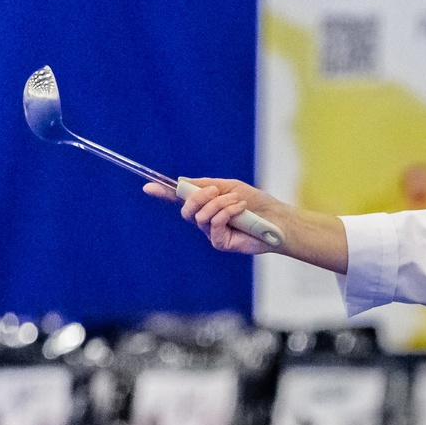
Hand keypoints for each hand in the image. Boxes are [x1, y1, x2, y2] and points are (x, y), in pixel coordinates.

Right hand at [145, 176, 276, 254]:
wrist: (277, 218)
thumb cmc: (257, 203)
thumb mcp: (229, 187)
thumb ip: (206, 185)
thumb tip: (181, 182)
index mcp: (207, 205)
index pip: (181, 200)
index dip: (164, 194)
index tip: (148, 186)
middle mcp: (206, 221)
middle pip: (186, 210)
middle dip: (198, 197)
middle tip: (214, 191)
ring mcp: (212, 233)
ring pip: (200, 216)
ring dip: (219, 204)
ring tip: (238, 202)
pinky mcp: (220, 243)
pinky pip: (213, 224)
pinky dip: (225, 212)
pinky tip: (240, 209)